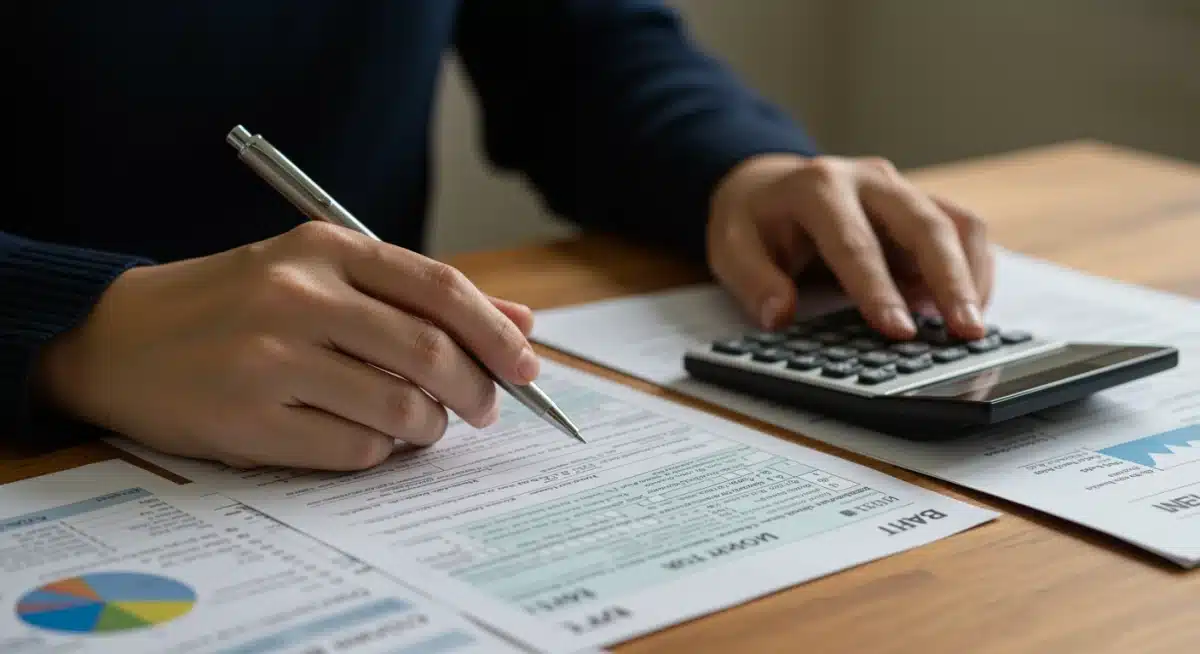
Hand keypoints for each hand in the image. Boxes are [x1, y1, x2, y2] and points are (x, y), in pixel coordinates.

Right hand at [36, 222, 538, 469]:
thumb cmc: (234, 305)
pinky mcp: (248, 419)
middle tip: (487, 408)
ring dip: (430, 427)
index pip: (440, 288)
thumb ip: (416, 295)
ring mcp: (270, 358)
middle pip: (432, 351)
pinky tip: (370, 438)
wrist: (116, 337)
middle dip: (479, 389)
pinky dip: (381, 452)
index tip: (527, 365)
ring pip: (401, 408)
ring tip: (424, 425)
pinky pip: (355, 449)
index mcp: (323, 248)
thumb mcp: (319, 274)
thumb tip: (519, 321)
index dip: (496, 332)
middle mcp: (299, 296)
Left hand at [706, 154, 993, 340]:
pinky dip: (973, 270)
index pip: (855, 243)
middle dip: (950, 280)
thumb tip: (780, 315)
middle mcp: (869, 180)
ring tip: (974, 328)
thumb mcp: (732, 247)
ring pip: (956, 223)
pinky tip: (966, 309)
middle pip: (924, 224)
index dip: (878, 289)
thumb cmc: (755, 220)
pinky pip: (963, 231)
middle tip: (966, 331)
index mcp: (819, 187)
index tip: (898, 331)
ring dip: (972, 275)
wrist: (768, 185)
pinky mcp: (922, 205)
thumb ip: (754, 281)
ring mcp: (901, 190)